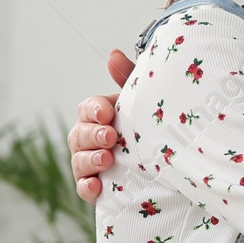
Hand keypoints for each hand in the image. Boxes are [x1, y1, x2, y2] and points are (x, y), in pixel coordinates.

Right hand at [68, 49, 134, 202]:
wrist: (165, 164)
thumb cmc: (148, 127)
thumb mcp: (142, 103)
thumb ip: (127, 79)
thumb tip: (113, 54)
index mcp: (99, 116)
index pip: (87, 109)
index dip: (94, 109)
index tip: (108, 112)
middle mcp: (88, 138)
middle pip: (79, 134)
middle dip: (93, 135)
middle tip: (110, 137)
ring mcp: (89, 163)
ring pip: (78, 160)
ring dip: (90, 159)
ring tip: (106, 159)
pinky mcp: (95, 187)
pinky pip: (83, 188)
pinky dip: (87, 187)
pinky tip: (97, 187)